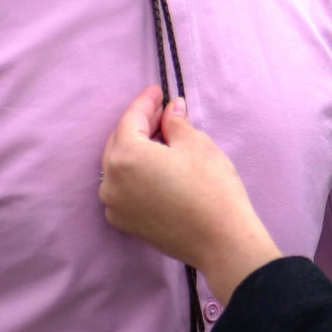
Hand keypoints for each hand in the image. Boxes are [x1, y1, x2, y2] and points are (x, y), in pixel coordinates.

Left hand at [99, 86, 281, 303]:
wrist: (221, 241)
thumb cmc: (211, 187)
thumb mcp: (196, 144)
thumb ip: (175, 122)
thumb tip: (171, 109)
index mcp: (125, 156)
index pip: (131, 119)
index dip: (146, 101)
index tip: (158, 90)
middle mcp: (110, 180)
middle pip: (120, 142)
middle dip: (140, 125)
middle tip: (162, 112)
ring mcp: (114, 205)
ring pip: (120, 166)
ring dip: (137, 149)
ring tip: (161, 139)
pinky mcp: (125, 223)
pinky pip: (123, 189)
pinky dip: (135, 174)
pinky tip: (156, 169)